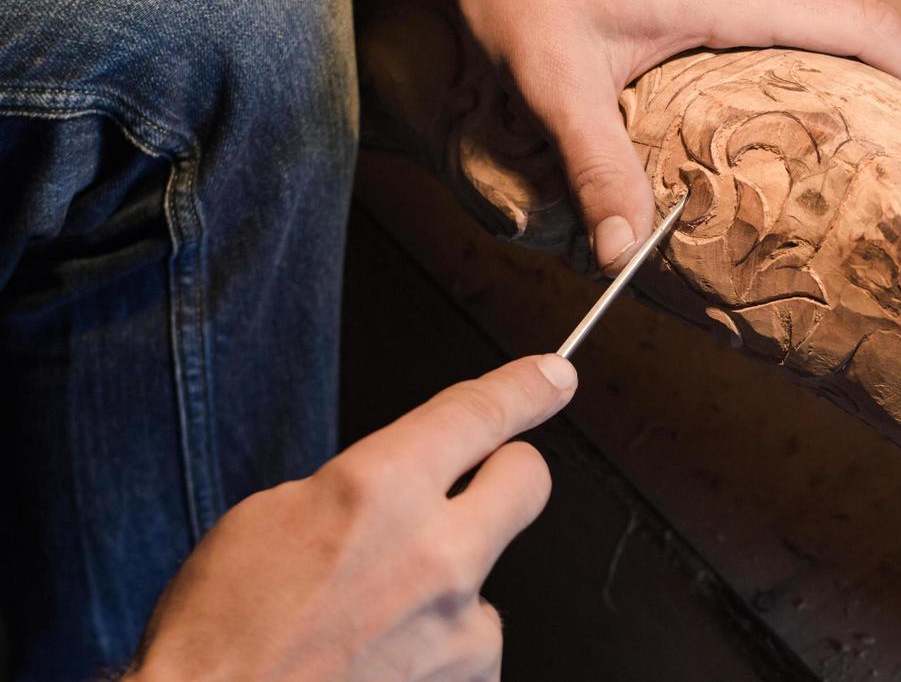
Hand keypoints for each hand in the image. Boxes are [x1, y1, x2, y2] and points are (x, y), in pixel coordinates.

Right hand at [128, 355, 576, 681]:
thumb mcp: (268, 520)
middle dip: (508, 473)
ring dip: (447, 587)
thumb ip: (358, 488)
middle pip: (528, 479)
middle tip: (475, 489)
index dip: (525, 387)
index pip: (479, 413)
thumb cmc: (220, 641)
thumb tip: (399, 483)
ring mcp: (461, 627)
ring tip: (369, 622)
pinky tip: (379, 663)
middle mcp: (437, 554)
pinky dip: (436, 649)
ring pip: (487, 576)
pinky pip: (471, 644)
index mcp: (380, 491)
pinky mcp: (470, 679)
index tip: (551, 379)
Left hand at [339, 0, 900, 273]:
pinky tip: (781, 109)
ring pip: (818, 16)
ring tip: (863, 148)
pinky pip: (779, 10)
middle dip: (899, 87)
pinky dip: (805, 56)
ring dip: (851, 72)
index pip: (864, 22)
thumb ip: (597, 165)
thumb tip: (622, 253)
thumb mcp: (556, 78)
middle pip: (856, 24)